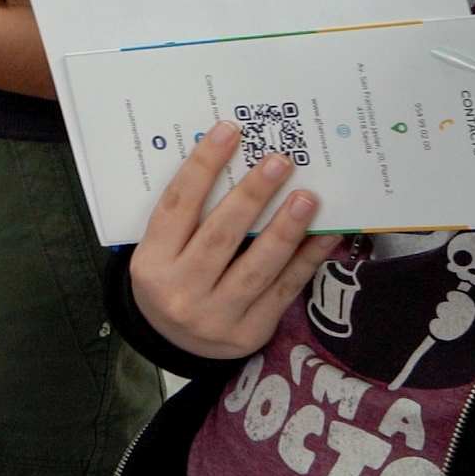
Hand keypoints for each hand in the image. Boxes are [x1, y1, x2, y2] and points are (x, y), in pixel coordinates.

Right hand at [129, 126, 334, 363]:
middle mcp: (180, 291)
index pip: (177, 207)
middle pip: (219, 236)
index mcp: (151, 262)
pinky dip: (306, 260)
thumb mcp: (160, 252)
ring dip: (285, 229)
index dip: (202, 167)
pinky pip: (283, 290)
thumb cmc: (171, 280)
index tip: (229, 131)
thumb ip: (187, 220)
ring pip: (256, 267)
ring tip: (307, 198)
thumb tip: (233, 165)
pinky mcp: (250, 332)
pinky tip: (323, 235)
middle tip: (279, 162)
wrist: (174, 344)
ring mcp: (216, 316)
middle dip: (252, 196)